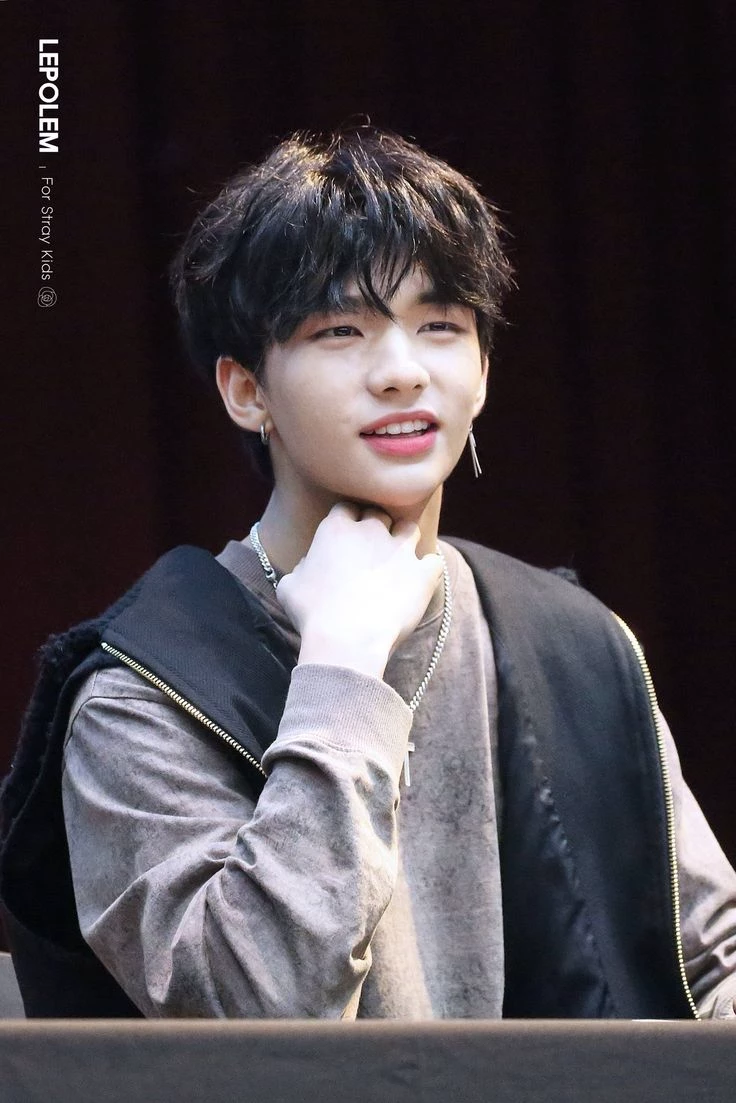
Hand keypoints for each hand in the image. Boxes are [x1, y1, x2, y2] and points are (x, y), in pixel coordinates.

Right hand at [275, 502, 442, 678]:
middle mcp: (371, 531)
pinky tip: (420, 580)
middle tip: (372, 551)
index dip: (347, 522)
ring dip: (405, 539)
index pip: (345, 508)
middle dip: (376, 528)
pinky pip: (434, 561)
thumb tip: (308, 565)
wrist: (345, 640)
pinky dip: (428, 569)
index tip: (346, 538)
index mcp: (336, 529)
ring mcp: (400, 550)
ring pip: (410, 528)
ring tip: (399, 559)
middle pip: (378, 514)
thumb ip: (300, 567)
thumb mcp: (289, 587)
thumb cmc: (312, 615)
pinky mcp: (422, 573)